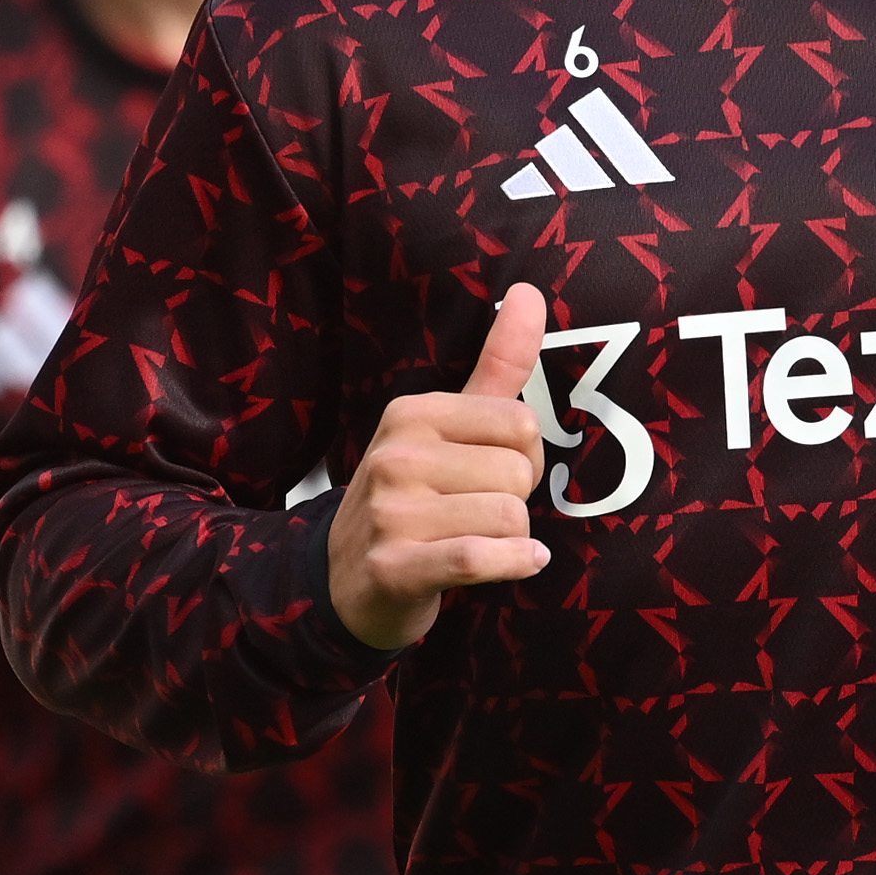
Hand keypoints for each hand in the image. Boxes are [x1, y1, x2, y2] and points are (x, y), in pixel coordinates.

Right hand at [326, 283, 552, 650]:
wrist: (344, 582)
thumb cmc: (411, 500)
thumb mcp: (446, 429)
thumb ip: (497, 365)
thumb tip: (531, 293)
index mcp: (411, 413)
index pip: (521, 423)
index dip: (523, 456)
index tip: (491, 473)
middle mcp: (395, 455)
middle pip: (519, 473)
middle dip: (515, 500)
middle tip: (476, 512)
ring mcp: (390, 513)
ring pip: (510, 517)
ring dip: (511, 540)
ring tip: (475, 539)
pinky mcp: (394, 567)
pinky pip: (481, 558)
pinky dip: (514, 564)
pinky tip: (518, 563)